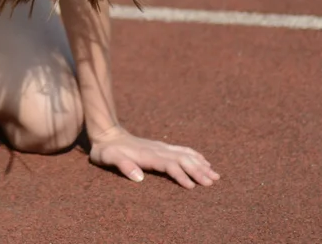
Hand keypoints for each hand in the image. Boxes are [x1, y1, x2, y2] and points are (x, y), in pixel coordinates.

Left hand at [89, 127, 219, 188]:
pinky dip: (195, 155)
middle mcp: (157, 149)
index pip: (169, 165)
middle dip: (198, 170)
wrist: (107, 134)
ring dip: (200, 164)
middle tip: (212, 182)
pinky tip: (204, 161)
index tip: (193, 186)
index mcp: (147, 155)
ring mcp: (160, 147)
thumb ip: (123, 166)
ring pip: (185, 154)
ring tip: (215, 174)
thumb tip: (139, 178)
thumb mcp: (108, 158)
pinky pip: (182, 150)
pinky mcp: (160, 147)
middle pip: (182, 159)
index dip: (181, 175)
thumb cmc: (106, 150)